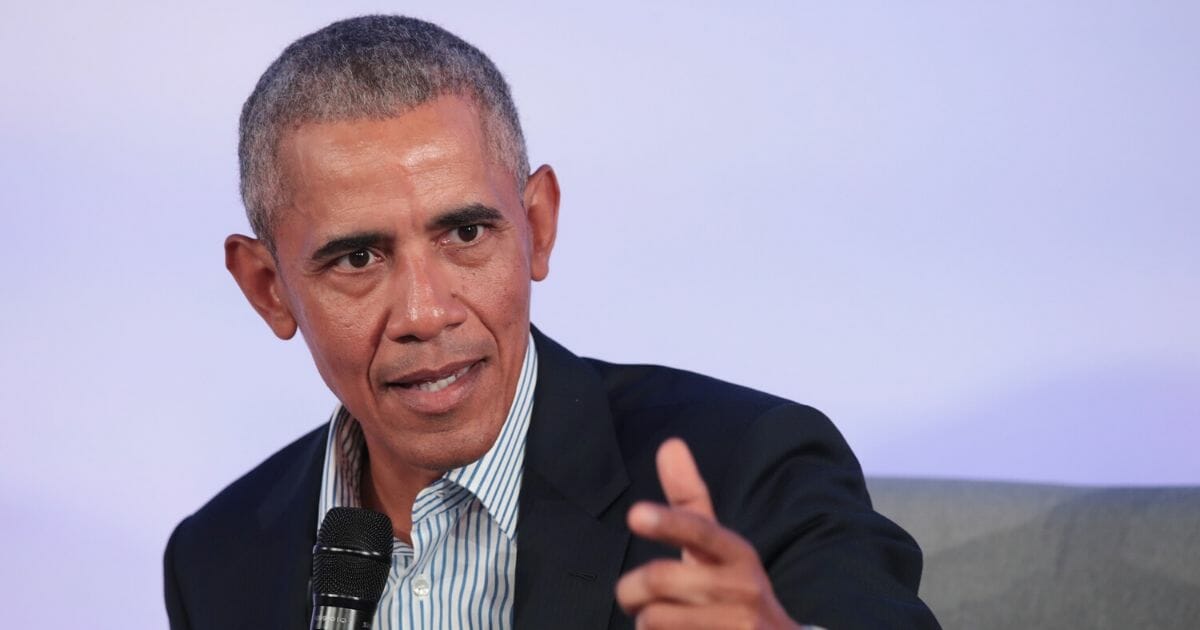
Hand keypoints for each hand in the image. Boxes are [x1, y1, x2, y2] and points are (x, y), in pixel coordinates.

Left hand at [615, 438, 802, 628]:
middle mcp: (743, 588)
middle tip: (632, 597)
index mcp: (737, 553)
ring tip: (661, 622)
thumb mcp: (715, 546)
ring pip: (654, 618)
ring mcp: (738, 626)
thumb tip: (670, 443)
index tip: (635, 514)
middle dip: (629, 590)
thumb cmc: (730, 589)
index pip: (699, 531)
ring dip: (644, 621)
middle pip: (659, 579)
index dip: (667, 522)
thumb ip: (689, 498)